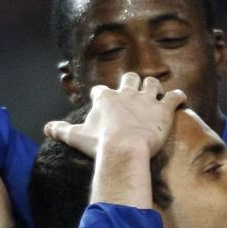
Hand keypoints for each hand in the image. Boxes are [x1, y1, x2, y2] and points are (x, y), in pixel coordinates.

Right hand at [43, 73, 184, 160]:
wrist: (124, 149)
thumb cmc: (100, 144)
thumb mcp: (76, 137)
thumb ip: (61, 131)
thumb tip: (46, 128)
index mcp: (105, 98)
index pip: (102, 91)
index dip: (102, 96)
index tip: (102, 103)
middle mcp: (126, 93)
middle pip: (129, 78)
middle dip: (131, 83)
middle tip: (132, 92)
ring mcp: (147, 100)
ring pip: (152, 83)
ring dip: (154, 87)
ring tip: (155, 94)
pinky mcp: (164, 109)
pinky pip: (175, 96)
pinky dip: (178, 97)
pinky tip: (180, 99)